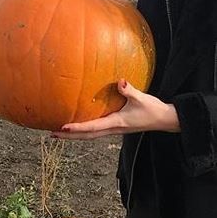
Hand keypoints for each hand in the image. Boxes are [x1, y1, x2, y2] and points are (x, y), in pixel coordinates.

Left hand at [50, 79, 180, 139]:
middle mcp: (113, 129)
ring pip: (91, 135)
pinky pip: (97, 130)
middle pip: (87, 135)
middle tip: (52, 135)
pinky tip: (80, 126)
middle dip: (70, 136)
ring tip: (61, 133)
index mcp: (116, 123)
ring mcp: (114, 129)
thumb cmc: (153, 109)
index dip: (77, 128)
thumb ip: (129, 90)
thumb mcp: (141, 98)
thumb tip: (120, 81)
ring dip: (75, 135)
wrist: (164, 120)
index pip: (92, 127)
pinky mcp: (117, 127)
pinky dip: (85, 130)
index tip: (63, 127)